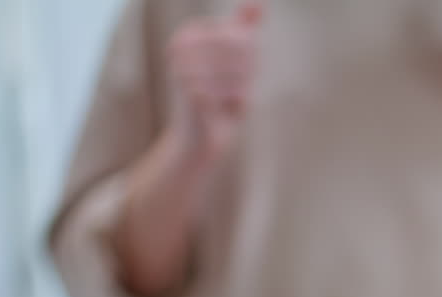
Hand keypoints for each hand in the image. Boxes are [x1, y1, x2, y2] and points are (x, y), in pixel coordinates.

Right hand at [164, 0, 262, 165]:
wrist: (199, 139)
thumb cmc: (219, 97)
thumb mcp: (232, 60)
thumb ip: (243, 28)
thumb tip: (259, 3)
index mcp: (188, 34)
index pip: (240, 35)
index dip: (248, 58)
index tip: (234, 74)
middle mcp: (181, 47)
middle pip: (242, 48)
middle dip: (246, 73)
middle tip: (232, 90)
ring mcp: (184, 68)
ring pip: (241, 69)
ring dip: (242, 88)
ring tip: (225, 100)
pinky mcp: (193, 91)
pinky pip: (236, 90)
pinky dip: (238, 103)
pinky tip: (223, 110)